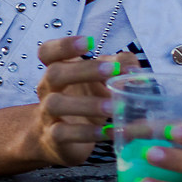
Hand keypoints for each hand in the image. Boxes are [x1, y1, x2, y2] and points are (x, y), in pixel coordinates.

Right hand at [30, 35, 140, 166]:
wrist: (58, 139)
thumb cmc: (84, 102)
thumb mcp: (100, 82)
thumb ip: (118, 68)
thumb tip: (135, 69)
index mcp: (57, 70)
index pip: (48, 52)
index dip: (64, 45)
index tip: (89, 42)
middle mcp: (47, 89)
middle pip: (54, 73)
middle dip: (84, 70)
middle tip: (113, 70)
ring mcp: (47, 113)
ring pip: (56, 103)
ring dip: (87, 104)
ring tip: (113, 107)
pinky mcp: (53, 138)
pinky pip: (63, 133)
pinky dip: (86, 133)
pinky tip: (107, 132)